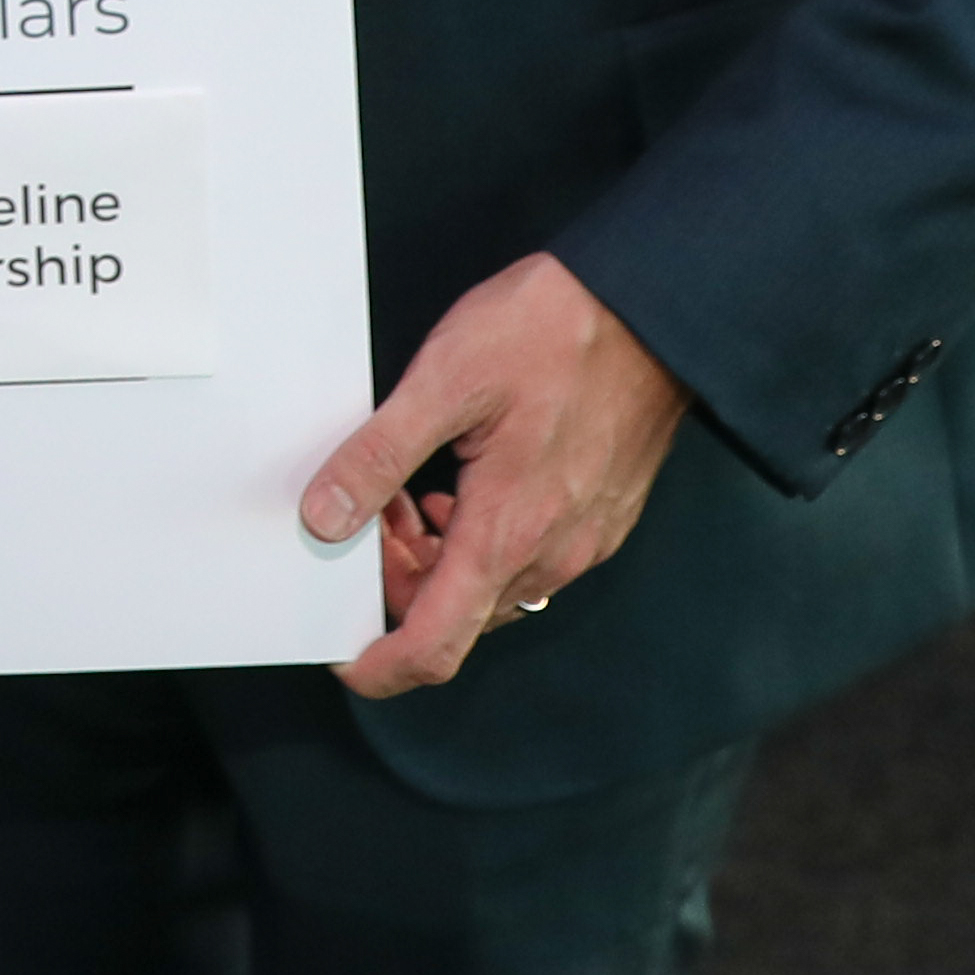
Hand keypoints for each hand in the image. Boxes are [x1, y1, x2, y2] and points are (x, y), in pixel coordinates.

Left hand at [301, 252, 692, 696]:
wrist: (650, 309)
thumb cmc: (550, 333)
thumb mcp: (443, 381)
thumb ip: (377, 457)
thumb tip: (324, 518)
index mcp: (505, 535)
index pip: (433, 647)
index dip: (378, 666)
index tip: (340, 652)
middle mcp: (550, 557)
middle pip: (455, 618)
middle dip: (399, 584)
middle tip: (373, 513)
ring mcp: (581, 541)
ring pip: (489, 589)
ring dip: (438, 559)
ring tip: (412, 490)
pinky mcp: (599, 517)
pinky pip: (526, 560)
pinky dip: (479, 540)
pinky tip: (462, 485)